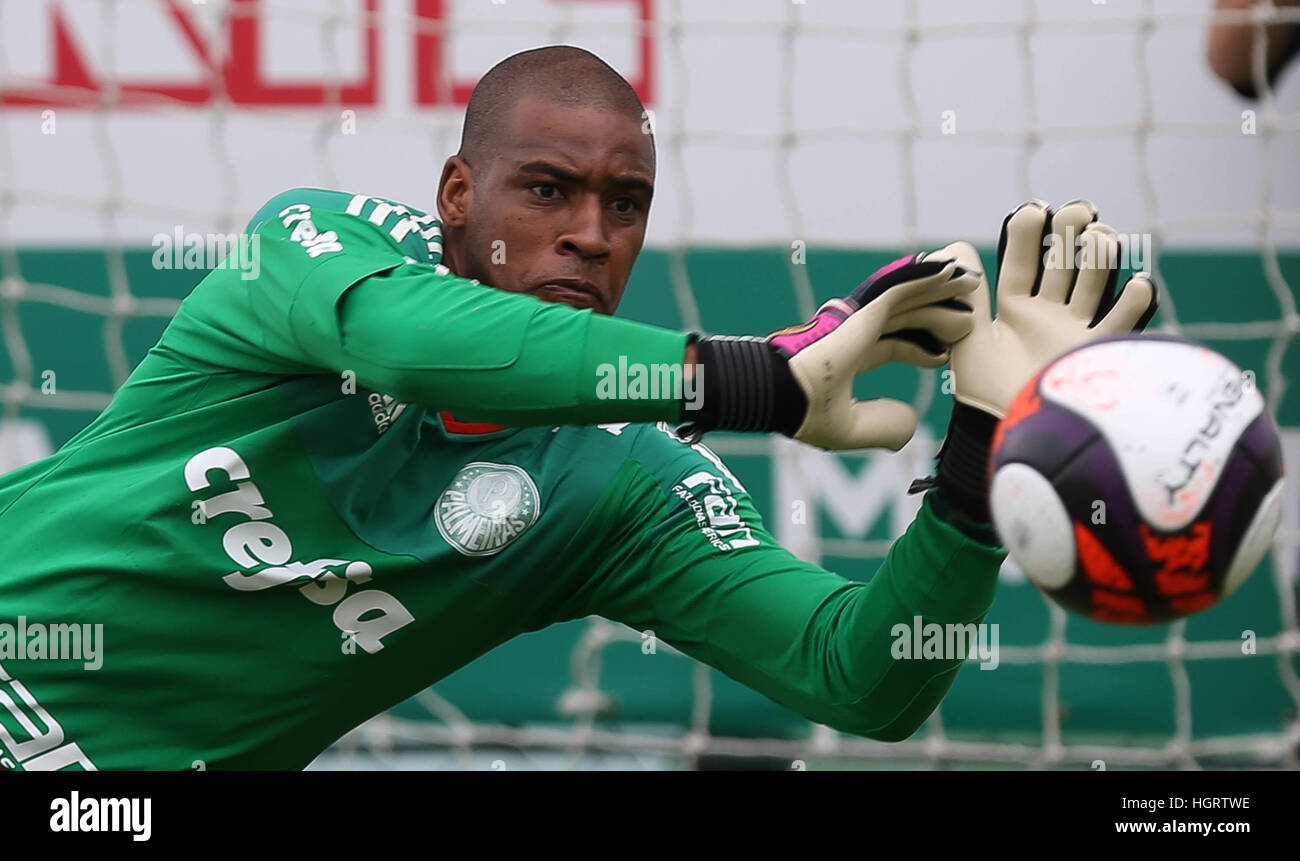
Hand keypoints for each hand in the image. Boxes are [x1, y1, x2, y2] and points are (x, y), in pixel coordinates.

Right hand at [682, 253, 978, 450]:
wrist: (781, 394)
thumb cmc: (803, 412)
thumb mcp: (851, 430)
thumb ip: (882, 427)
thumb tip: (912, 423)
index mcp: (849, 357)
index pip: (892, 345)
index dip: (921, 349)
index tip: (944, 357)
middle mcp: (855, 333)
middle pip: (905, 317)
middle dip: (936, 314)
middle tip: (969, 314)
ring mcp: (858, 319)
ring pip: (908, 298)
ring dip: (940, 289)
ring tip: (971, 283)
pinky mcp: (863, 311)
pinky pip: (902, 288)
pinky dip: (928, 278)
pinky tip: (953, 272)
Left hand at [925, 199, 1158, 520]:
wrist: (1013, 435)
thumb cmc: (985, 393)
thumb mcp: (967, 338)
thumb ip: (966, 293)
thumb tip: (956, 247)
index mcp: (1013, 310)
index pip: (1020, 262)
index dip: (1027, 235)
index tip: (1034, 209)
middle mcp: (1047, 316)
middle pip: (1063, 264)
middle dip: (1071, 234)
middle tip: (1078, 210)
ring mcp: (1075, 331)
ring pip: (1094, 282)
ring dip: (1101, 256)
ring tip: (1101, 236)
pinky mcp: (1098, 352)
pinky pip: (1124, 321)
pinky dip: (1135, 301)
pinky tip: (1137, 283)